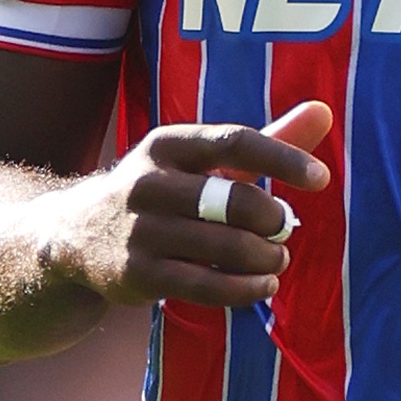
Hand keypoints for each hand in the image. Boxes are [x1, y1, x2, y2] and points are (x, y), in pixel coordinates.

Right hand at [40, 102, 333, 308]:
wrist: (75, 234)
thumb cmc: (163, 190)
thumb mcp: (202, 159)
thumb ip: (266, 140)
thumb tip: (325, 111)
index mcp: (169, 144)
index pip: (234, 141)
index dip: (283, 159)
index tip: (321, 179)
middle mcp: (149, 182)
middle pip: (233, 200)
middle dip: (272, 219)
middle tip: (286, 229)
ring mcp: (140, 230)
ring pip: (224, 246)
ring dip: (264, 257)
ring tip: (277, 260)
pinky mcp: (137, 274)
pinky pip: (205, 284)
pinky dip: (244, 288)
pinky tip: (263, 286)